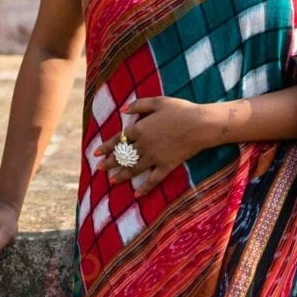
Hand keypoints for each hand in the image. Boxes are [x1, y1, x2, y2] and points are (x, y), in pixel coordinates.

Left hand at [91, 95, 216, 194]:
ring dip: (121, 176)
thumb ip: (138, 105)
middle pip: (123, 156)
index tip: (96, 153)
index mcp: (140, 129)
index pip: (118, 140)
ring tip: (111, 181)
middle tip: (100, 169)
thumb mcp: (158, 102)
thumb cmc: (181, 110)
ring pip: (134, 169)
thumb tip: (122, 110)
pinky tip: (136, 194)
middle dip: (110, 163)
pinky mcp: (166, 166)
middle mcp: (144, 145)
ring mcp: (154, 157)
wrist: (201, 124)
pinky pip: (153, 180)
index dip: (106, 147)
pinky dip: (144, 188)